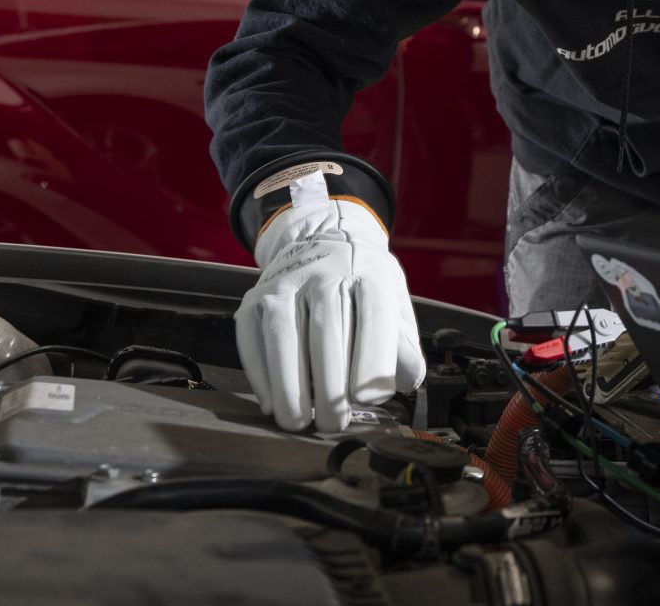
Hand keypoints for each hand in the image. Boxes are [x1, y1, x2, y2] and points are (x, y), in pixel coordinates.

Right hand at [235, 176, 423, 432]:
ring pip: (284, 334)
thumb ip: (403, 343)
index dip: (371, 358)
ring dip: (289, 384)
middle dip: (328, 384)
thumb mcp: (395, 302)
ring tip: (297, 421)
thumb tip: (406, 379)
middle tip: (332, 423)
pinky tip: (272, 402)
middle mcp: (326, 273)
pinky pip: (253, 338)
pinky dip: (260, 373)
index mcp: (370, 274)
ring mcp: (286, 283)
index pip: (374, 316)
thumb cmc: (363, 284)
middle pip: (327, 329)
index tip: (367, 398)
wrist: (324, 238)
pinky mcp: (256, 298)